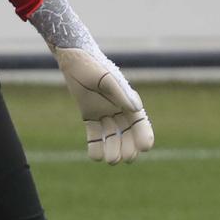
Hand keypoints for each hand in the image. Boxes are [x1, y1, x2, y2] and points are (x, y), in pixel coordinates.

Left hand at [26, 0, 154, 164]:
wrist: (72, 58)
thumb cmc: (92, 66)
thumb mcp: (106, 79)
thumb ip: (119, 93)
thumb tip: (136, 108)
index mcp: (127, 100)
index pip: (140, 122)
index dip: (144, 134)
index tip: (146, 147)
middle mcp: (118, 109)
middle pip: (127, 133)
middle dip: (127, 147)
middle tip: (124, 158)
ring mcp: (104, 113)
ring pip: (112, 136)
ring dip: (112, 149)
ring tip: (110, 160)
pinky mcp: (90, 116)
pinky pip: (95, 134)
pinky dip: (95, 145)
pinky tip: (95, 156)